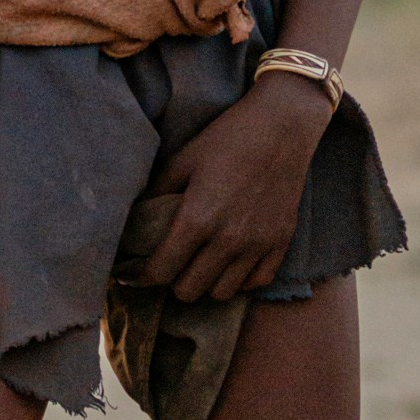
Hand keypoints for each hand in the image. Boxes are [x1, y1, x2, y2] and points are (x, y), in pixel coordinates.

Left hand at [134, 73, 328, 303]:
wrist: (283, 126)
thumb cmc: (227, 138)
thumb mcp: (183, 160)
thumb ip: (157, 193)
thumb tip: (136, 218)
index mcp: (197, 219)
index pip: (161, 272)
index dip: (144, 275)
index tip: (140, 270)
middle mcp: (227, 240)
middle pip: (189, 290)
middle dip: (174, 281)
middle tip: (173, 266)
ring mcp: (257, 245)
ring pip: (222, 293)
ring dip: (206, 283)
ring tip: (201, 265)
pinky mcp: (281, 242)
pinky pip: (257, 282)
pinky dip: (241, 280)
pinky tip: (232, 264)